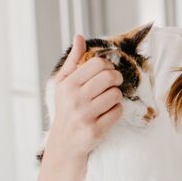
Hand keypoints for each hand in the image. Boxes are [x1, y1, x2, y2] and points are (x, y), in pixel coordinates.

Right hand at [46, 34, 124, 157]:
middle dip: (116, 79)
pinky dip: (116, 111)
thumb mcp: (63, 83)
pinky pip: (118, 112)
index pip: (98, 64)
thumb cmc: (66, 108)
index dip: (108, 66)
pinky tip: (107, 113)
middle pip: (110, 77)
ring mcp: (85, 116)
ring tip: (107, 100)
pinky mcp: (95, 131)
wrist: (64, 143)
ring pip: (116, 95)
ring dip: (116, 97)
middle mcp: (75, 99)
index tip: (107, 72)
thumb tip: (79, 37)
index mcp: (68, 85)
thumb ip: (73, 60)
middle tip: (113, 84)